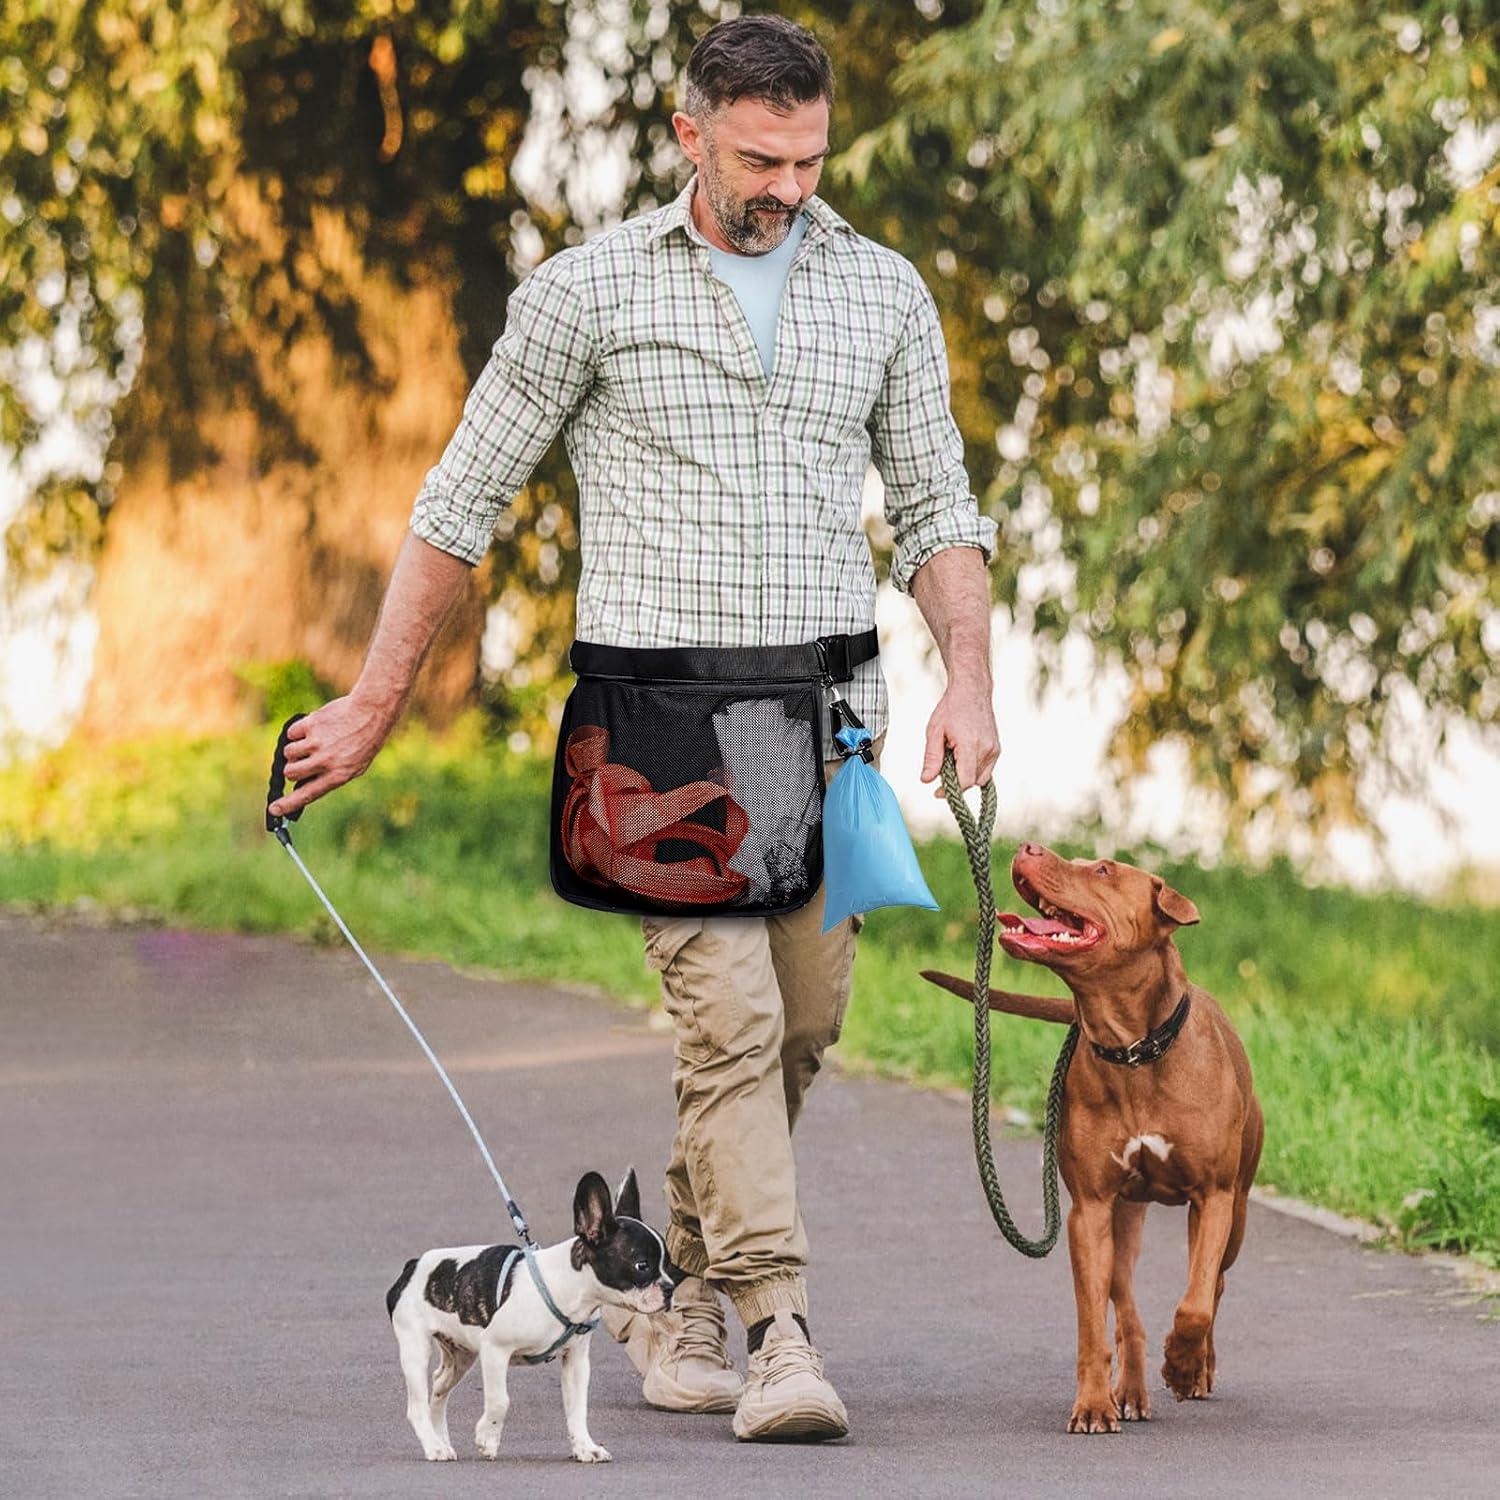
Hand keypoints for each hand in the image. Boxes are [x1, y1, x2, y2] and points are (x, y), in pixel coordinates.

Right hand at [268, 694, 397, 817]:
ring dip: (295, 749)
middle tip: (304, 760)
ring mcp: (317, 742)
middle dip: (292, 768)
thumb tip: (300, 786)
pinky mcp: (311, 725)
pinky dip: (298, 732)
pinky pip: (290, 734)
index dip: (288, 804)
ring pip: (288, 753)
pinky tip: (315, 728)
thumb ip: (329, 777)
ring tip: (314, 742)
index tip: (273, 809)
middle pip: (290, 773)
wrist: (371, 712)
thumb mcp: (355, 766)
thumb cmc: (364, 741)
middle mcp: (326, 761)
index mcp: (338, 775)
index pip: (308, 794)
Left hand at [919, 686, 999, 796]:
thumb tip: (927, 780)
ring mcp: (994, 750)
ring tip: (952, 760)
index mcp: (971, 745)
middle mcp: (987, 749)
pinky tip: (961, 758)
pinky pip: (986, 770)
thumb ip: (932, 758)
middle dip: (956, 782)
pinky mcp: (997, 749)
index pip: (965, 781)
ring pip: (980, 778)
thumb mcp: (934, 731)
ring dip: (965, 777)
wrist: (971, 691)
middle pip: (971, 782)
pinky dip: (973, 770)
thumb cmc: (951, 709)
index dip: (950, 791)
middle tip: (941, 771)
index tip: (938, 792)